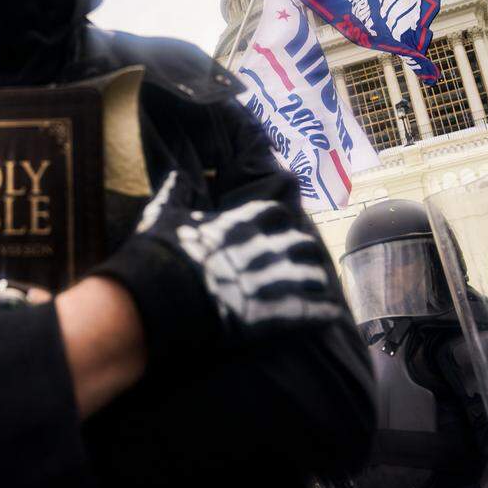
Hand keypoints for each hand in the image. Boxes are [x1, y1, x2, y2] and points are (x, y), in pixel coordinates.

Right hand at [93, 170, 342, 368]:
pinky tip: (328, 315)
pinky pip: (313, 311)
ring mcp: (273, 281)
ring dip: (315, 282)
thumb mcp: (162, 215)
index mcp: (241, 224)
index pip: (275, 213)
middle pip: (302, 243)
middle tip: (301, 260)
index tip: (278, 227)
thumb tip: (175, 172)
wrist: (159, 297)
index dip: (278, 221)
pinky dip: (323, 312)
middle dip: (302, 252)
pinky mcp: (276, 313)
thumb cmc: (160, 255)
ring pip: (313, 276)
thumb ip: (175, 191)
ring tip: (316, 289)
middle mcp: (264, 248)